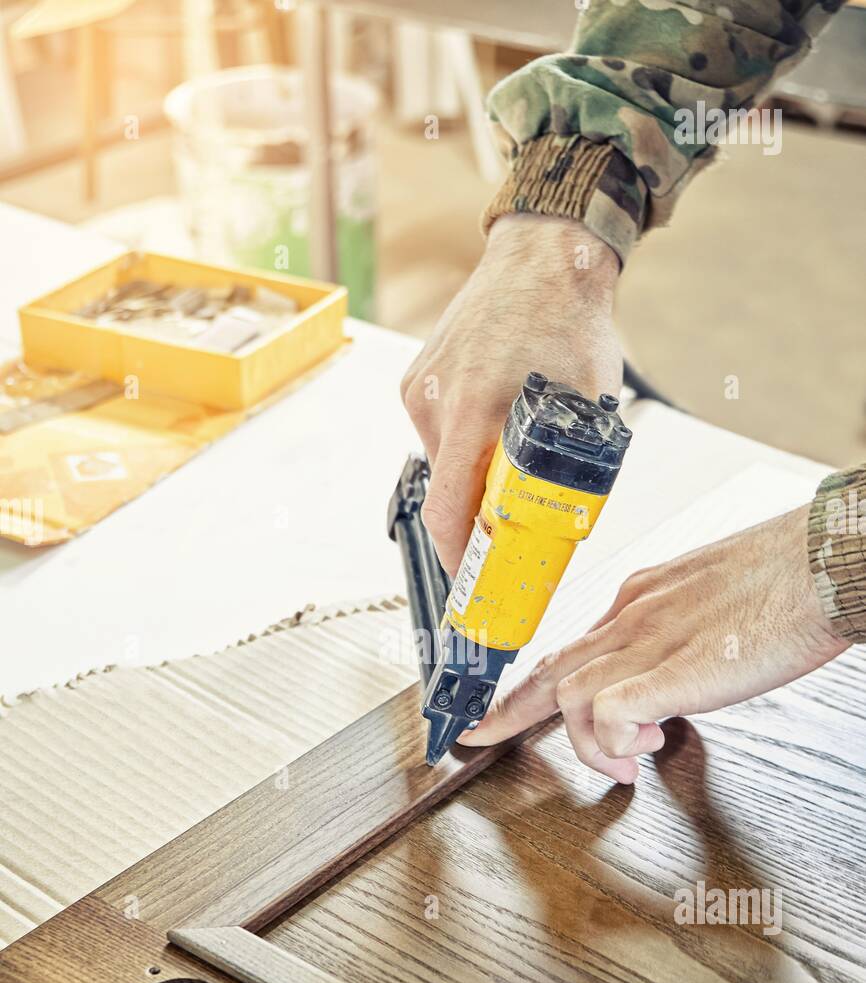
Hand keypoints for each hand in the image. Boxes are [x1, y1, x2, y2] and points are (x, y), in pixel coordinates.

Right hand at [400, 213, 621, 575]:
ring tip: (515, 451)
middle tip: (511, 529)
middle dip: (477, 518)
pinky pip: (439, 431)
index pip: (447, 512)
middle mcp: (435, 401)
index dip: (457, 559)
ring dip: (474, 474)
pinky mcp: (418, 378)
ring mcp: (421, 388)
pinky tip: (498, 419)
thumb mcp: (590, 406)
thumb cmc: (573, 321)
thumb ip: (575, 469)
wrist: (546, 253)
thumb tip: (566, 531)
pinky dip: (466, 442)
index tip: (470, 585)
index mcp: (474, 410)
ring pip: (443, 463)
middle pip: (446, 492)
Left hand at [459, 504, 848, 782]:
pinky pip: (605, 711)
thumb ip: (682, 634)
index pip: (570, 643)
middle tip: (479, 738)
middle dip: (508, 711)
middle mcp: (633, 615)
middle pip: (549, 668)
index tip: (500, 709)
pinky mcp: (672, 669)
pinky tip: (641, 747)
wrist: (825, 562)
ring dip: (585, 742)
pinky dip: (610, 739)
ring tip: (624, 762)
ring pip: (568, 694)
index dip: (528, 682)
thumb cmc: (787, 581)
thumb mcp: (714, 599)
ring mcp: (648, 640)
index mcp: (642, 596)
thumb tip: (674, 677)